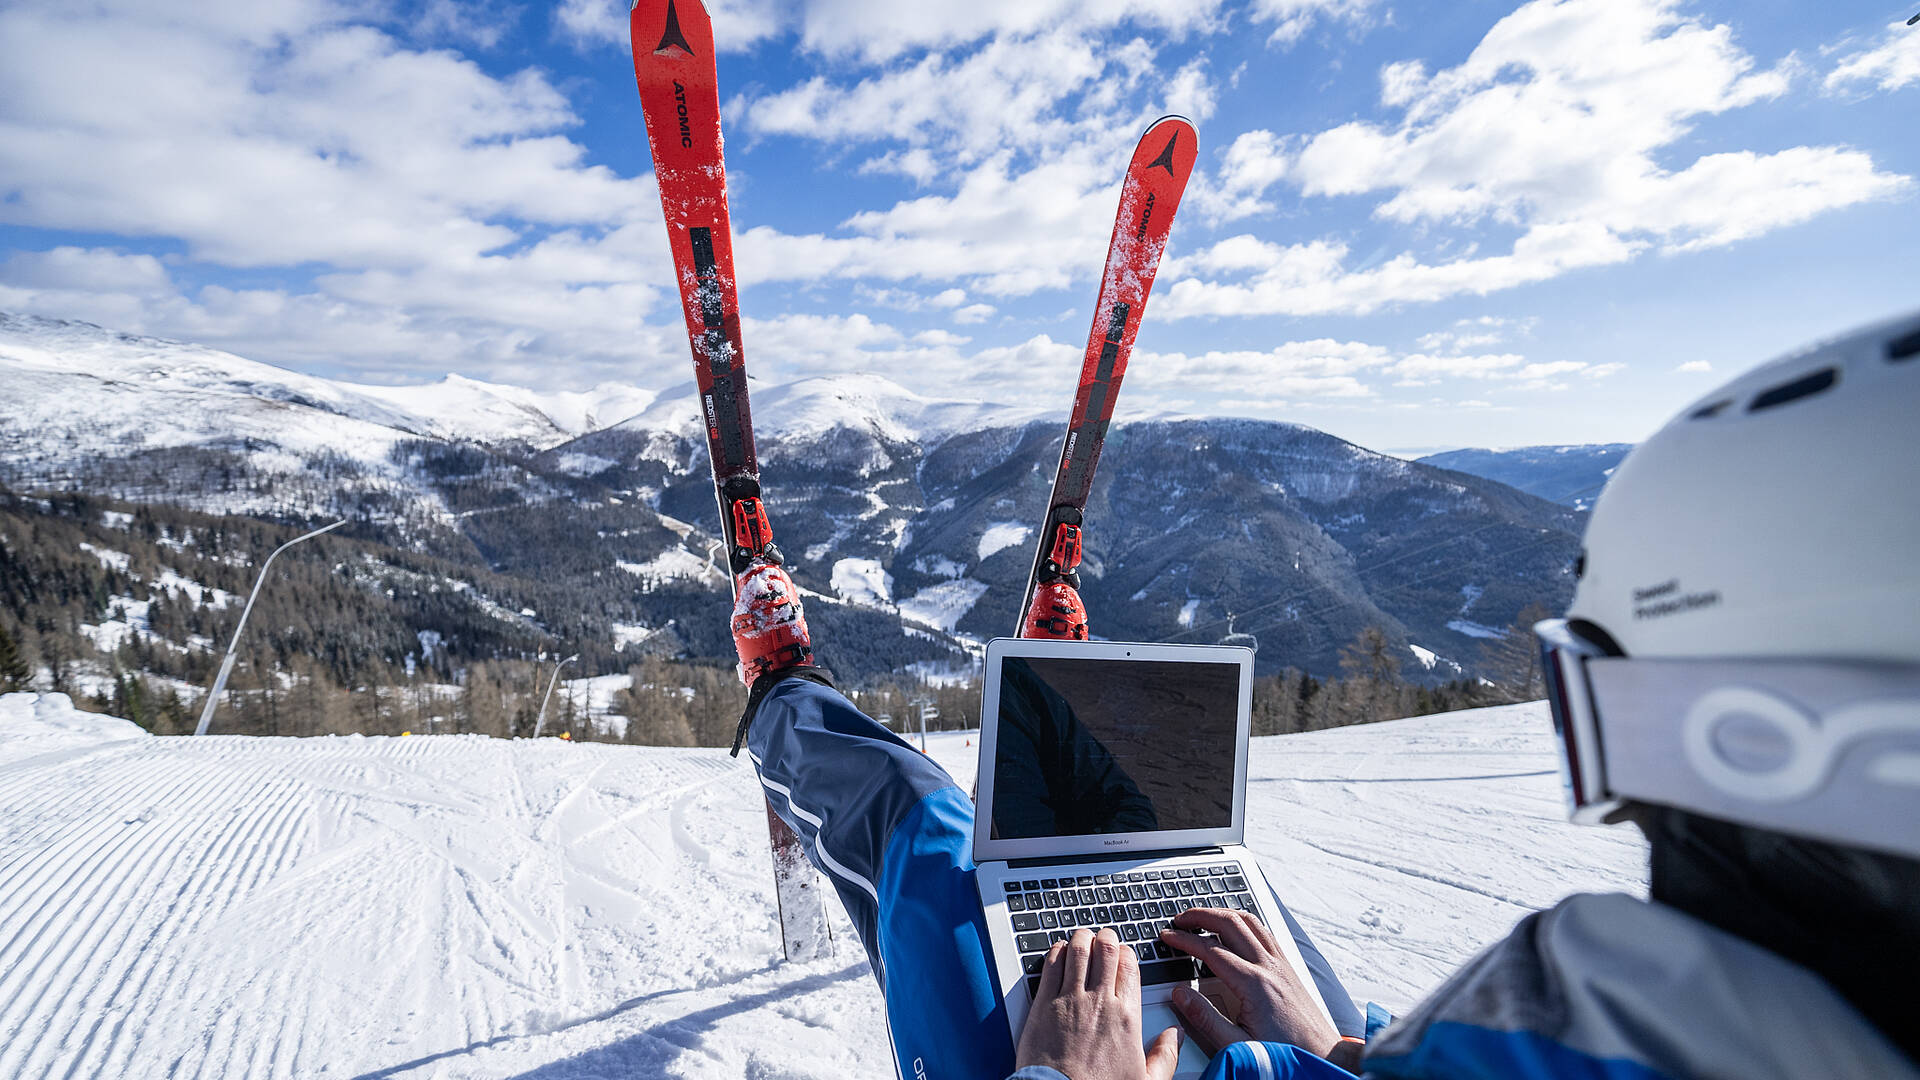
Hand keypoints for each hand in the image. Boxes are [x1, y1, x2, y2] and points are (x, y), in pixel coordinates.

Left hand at [1016, 928, 1181, 1079]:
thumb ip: (1165, 1056)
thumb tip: (1175, 1037)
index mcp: (1126, 1017)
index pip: (1129, 966)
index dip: (1126, 953)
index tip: (1124, 954)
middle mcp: (1099, 1002)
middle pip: (1105, 949)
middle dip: (1105, 938)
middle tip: (1103, 938)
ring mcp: (1070, 1000)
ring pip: (1077, 950)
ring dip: (1081, 939)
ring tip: (1082, 938)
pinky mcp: (1044, 1004)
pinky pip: (1051, 966)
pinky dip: (1056, 952)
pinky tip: (1059, 950)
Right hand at [1159, 908, 1343, 1061]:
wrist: (1322, 1056)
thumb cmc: (1284, 1052)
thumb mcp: (1238, 1043)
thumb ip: (1205, 1018)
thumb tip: (1180, 995)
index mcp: (1253, 984)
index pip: (1211, 950)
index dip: (1184, 940)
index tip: (1168, 936)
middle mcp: (1268, 967)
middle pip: (1230, 924)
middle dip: (1200, 916)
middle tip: (1180, 919)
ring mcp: (1280, 963)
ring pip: (1249, 922)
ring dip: (1222, 913)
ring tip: (1202, 916)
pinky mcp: (1287, 966)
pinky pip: (1264, 931)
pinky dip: (1244, 921)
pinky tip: (1236, 927)